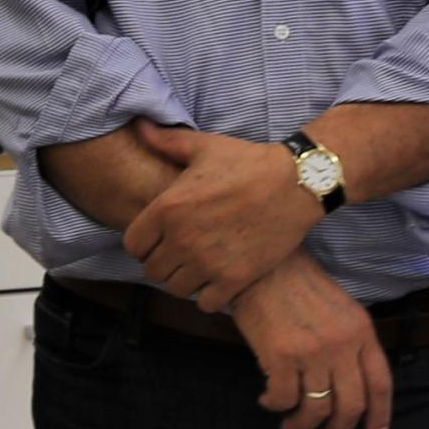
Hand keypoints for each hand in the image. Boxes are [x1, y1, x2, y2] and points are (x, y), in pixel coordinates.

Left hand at [121, 121, 322, 309]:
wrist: (296, 183)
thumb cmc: (248, 163)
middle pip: (153, 270)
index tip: (159, 239)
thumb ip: (166, 142)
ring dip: (185, 280)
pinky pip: (205, 303)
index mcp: (167, 208)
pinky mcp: (234, 279)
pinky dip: (209, 295)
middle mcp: (181, 239)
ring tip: (199, 266)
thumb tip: (139, 126)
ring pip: (176, 289)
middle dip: (164, 262)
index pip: (133, 245)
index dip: (143, 243)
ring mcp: (207, 262)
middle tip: (182, 253)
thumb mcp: (204, 147)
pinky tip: (219, 278)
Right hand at [228, 254, 391, 428]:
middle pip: (350, 405)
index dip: (380, 416)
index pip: (380, 384)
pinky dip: (275, 406)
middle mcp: (342, 345)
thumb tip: (347, 388)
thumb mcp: (340, 308)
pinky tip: (268, 400)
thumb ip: (351, 344)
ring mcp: (312, 352)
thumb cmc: (300, 284)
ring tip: (290, 425)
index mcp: (362, 331)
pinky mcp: (280, 356)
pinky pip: (282, 399)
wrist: (264, 264)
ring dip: (302, 425)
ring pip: (315, 408)